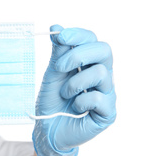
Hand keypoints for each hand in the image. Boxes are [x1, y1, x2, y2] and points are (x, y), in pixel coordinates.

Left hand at [33, 25, 115, 155]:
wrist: (47, 129)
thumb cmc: (51, 101)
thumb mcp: (52, 74)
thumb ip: (58, 53)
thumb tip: (57, 26)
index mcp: (89, 63)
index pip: (92, 40)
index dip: (78, 35)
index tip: (60, 36)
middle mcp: (102, 75)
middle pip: (104, 50)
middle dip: (79, 54)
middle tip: (59, 67)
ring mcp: (107, 93)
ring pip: (100, 73)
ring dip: (74, 82)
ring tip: (64, 94)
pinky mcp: (108, 112)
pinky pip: (98, 97)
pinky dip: (80, 101)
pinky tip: (74, 108)